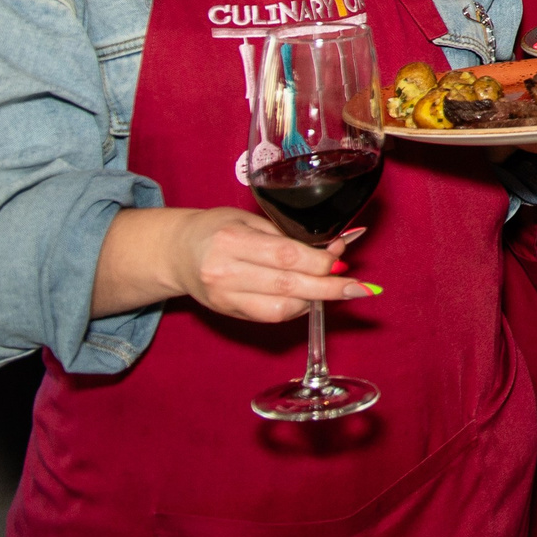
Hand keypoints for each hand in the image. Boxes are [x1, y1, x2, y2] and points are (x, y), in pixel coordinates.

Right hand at [164, 209, 375, 324]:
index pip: (285, 256)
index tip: (343, 259)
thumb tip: (337, 245)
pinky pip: (270, 316)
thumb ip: (290, 234)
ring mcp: (225, 297)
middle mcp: (226, 272)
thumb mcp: (251, 219)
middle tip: (359, 288)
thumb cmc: (218, 227)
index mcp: (232, 240)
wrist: (176, 252)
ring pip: (280, 309)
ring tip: (335, 289)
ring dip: (314, 301)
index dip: (320, 262)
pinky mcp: (227, 313)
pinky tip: (309, 297)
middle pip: (287, 286)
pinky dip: (296, 308)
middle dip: (328, 288)